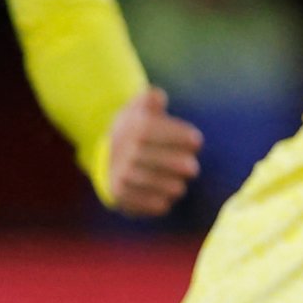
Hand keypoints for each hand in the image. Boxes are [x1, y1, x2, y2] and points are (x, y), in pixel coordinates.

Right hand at [106, 85, 203, 217]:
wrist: (106, 155)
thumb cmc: (135, 127)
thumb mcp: (140, 107)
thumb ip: (151, 98)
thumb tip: (158, 97)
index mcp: (139, 128)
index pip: (176, 136)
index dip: (187, 139)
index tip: (195, 142)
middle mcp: (129, 152)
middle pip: (179, 165)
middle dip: (188, 166)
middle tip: (190, 167)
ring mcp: (124, 176)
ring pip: (172, 188)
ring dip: (177, 184)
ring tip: (176, 181)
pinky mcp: (122, 196)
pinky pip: (157, 205)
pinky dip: (163, 200)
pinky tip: (163, 193)